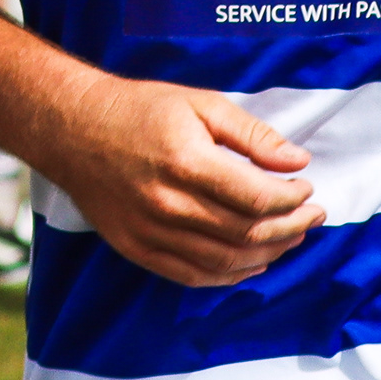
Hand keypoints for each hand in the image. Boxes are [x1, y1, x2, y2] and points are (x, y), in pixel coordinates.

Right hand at [42, 77, 318, 284]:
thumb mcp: (199, 104)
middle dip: (291, 227)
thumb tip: (298, 162)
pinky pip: (193, 276)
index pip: (259, 198)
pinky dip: (231, 274)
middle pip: (248, 233)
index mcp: (186, 162)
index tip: (305, 187)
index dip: (293, 199)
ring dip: (269, 253)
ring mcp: (149, 231)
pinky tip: (252, 260)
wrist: (69, 129)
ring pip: (227, 261)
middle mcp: (167, 203)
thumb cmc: (138, 110)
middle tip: (311, 216)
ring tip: (289, 237)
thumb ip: (251, 135)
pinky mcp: (136, 247)